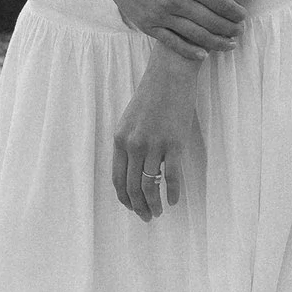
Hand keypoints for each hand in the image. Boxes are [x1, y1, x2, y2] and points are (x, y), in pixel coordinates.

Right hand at [89, 0, 243, 58]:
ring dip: (217, 42)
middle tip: (240, 32)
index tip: (243, 16)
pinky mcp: (149, 25)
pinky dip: (190, 51)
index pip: (219, 0)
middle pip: (211, 20)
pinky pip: (173, 43)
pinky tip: (204, 54)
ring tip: (230, 45)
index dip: (234, 11)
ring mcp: (161, 15)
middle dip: (230, 29)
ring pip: (196, 35)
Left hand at [112, 50, 200, 220]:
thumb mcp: (130, 119)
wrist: (171, 74)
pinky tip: (173, 200)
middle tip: (147, 217)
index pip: (117, 178)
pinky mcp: (174, 143)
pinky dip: (171, 193)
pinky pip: (171, 176)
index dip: (124, 198)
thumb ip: (128, 143)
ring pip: (150, 185)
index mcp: (120, 139)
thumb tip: (133, 170)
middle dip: (139, 206)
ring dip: (153, 204)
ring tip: (158, 212)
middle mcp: (133, 144)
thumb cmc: (152, 95)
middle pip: (132, 186)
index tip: (131, 207)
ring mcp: (154, 145)